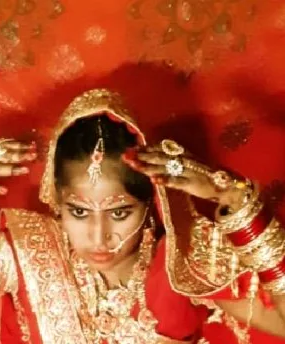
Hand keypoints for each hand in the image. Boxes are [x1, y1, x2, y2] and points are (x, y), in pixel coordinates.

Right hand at [0, 138, 36, 203]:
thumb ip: (0, 155)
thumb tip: (21, 149)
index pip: (4, 145)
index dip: (19, 145)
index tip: (34, 146)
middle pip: (1, 154)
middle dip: (18, 154)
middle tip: (33, 156)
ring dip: (10, 168)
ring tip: (25, 170)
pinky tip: (4, 190)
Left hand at [123, 142, 246, 211]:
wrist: (226, 185)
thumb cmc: (205, 178)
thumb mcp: (187, 168)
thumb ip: (173, 165)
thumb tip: (154, 164)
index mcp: (183, 154)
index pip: (161, 149)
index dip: (145, 149)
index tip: (130, 149)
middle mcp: (184, 159)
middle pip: (160, 156)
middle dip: (142, 155)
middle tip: (126, 155)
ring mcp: (188, 171)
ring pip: (165, 167)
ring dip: (149, 166)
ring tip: (134, 165)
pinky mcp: (192, 183)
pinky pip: (177, 181)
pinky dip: (166, 180)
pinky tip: (154, 180)